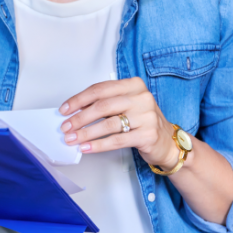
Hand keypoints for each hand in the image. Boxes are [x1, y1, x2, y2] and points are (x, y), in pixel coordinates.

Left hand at [60, 78, 180, 171]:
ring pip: (108, 124)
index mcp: (133, 85)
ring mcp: (147, 116)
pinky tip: (86, 148)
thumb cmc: (142, 121)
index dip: (79, 100)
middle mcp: (141, 98)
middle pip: (102, 106)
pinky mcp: (148, 135)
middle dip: (80, 118)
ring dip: (86, 133)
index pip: (100, 89)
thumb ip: (105, 104)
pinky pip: (117, 140)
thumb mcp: (126, 105)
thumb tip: (74, 111)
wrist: (168, 142)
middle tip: (65, 127)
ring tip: (72, 139)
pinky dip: (98, 145)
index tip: (64, 110)